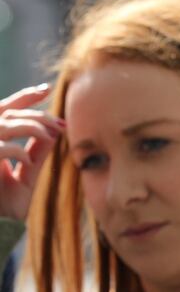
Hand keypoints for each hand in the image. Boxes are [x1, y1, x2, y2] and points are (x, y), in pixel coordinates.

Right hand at [0, 84, 64, 220]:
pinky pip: (0, 149)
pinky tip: (26, 160)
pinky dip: (17, 151)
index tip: (46, 90)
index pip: (5, 108)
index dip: (24, 97)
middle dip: (37, 115)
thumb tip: (54, 132)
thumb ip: (36, 151)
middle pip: (8, 112)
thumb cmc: (6, 201)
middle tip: (60, 124)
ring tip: (50, 136)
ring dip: (31, 127)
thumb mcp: (26, 172)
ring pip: (4, 124)